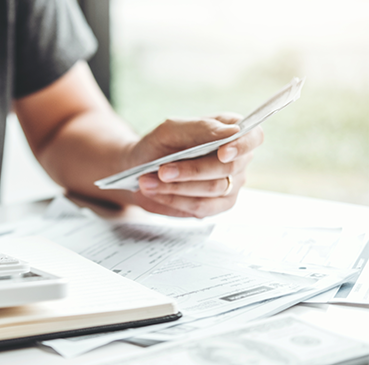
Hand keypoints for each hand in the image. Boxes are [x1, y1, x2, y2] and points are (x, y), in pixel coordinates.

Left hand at [129, 114, 263, 217]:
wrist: (140, 168)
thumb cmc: (159, 144)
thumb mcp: (172, 129)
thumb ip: (200, 128)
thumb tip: (232, 131)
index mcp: (231, 131)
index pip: (253, 137)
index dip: (241, 146)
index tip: (222, 153)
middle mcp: (238, 159)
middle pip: (228, 168)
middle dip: (192, 170)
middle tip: (162, 170)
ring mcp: (231, 184)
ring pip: (213, 189)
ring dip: (177, 187)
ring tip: (147, 181)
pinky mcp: (217, 206)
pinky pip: (202, 207)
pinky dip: (176, 200)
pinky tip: (155, 192)